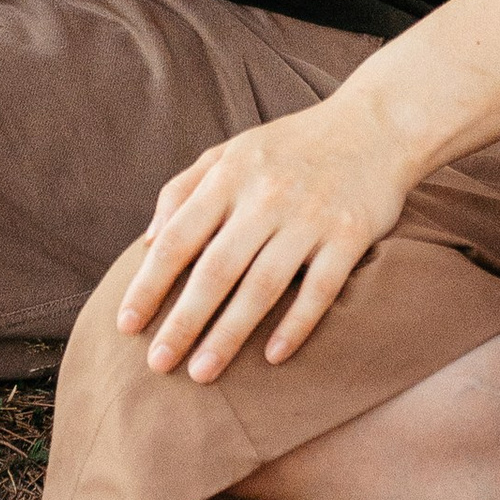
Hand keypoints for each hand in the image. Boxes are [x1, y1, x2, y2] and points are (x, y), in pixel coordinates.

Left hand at [115, 91, 415, 381]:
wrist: (374, 125)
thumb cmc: (292, 145)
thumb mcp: (232, 152)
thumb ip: (185, 190)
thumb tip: (147, 242)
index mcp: (229, 177)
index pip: (178, 238)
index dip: (148, 284)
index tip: (125, 324)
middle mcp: (265, 197)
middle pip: (215, 270)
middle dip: (182, 321)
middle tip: (157, 364)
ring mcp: (309, 217)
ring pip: (262, 286)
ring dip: (229, 334)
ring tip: (202, 373)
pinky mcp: (350, 235)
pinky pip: (320, 288)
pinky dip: (296, 324)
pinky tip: (274, 357)